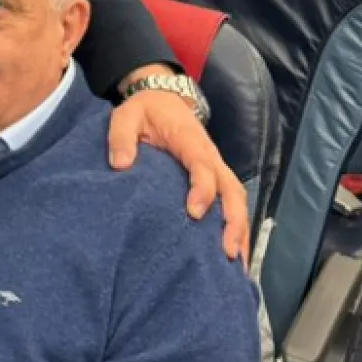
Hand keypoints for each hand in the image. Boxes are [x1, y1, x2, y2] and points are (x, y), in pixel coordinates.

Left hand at [109, 80, 250, 266]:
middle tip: (228, 252)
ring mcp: (216, 168)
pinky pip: (232, 202)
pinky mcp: (214, 177)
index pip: (202, 166)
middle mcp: (210, 156)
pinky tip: (236, 254)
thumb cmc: (144, 111)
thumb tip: (120, 165)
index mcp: (189, 140)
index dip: (202, 189)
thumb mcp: (126, 116)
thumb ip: (121, 137)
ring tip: (237, 263)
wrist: (162, 99)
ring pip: (237, 199)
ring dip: (240, 229)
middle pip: (232, 189)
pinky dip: (238, 226)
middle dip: (233, 220)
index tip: (194, 212)